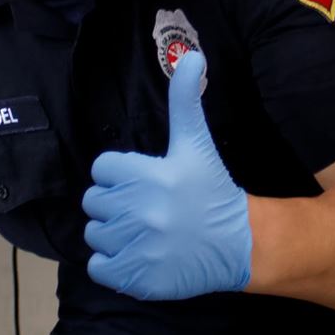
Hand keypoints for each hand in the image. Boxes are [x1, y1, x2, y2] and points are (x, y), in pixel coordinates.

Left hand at [82, 50, 253, 299]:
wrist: (239, 244)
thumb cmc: (212, 190)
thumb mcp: (197, 143)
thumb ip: (185, 101)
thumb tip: (192, 56)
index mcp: (149, 176)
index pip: (103, 169)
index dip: (120, 174)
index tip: (143, 181)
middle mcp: (140, 211)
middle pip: (94, 202)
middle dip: (114, 203)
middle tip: (143, 208)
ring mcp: (137, 247)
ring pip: (95, 234)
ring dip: (112, 233)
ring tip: (142, 232)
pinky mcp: (136, 278)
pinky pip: (98, 267)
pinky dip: (111, 263)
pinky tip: (136, 255)